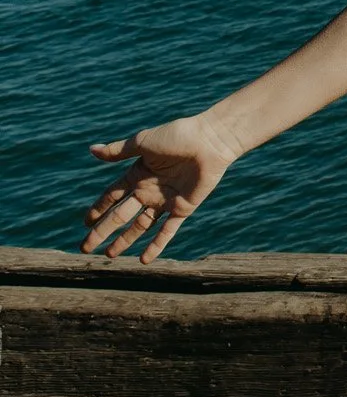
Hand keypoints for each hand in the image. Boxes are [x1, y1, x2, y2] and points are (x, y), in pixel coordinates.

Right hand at [81, 113, 239, 261]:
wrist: (210, 141)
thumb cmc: (178, 136)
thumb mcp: (144, 142)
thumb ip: (118, 150)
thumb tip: (91, 150)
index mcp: (138, 173)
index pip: (112, 195)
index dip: (98, 208)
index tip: (85, 222)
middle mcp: (149, 189)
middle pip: (121, 214)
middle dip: (103, 230)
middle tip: (86, 247)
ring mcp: (165, 200)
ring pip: (140, 225)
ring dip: (125, 240)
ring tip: (109, 255)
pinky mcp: (182, 208)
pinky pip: (167, 230)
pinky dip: (156, 245)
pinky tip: (144, 260)